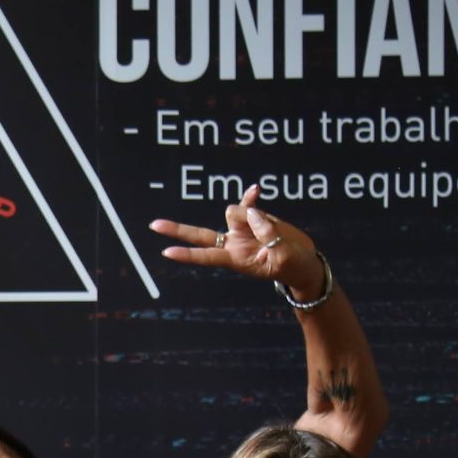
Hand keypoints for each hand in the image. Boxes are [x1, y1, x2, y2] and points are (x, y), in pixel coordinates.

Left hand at [149, 186, 322, 299]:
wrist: (304, 262)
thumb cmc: (294, 267)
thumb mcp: (284, 256)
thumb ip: (267, 234)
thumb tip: (251, 212)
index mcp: (237, 259)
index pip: (207, 256)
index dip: (188, 255)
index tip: (166, 252)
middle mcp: (233, 244)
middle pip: (199, 235)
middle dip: (177, 230)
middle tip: (153, 225)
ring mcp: (242, 230)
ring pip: (234, 212)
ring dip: (251, 215)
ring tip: (274, 231)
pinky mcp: (254, 218)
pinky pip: (247, 203)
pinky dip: (250, 197)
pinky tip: (256, 190)